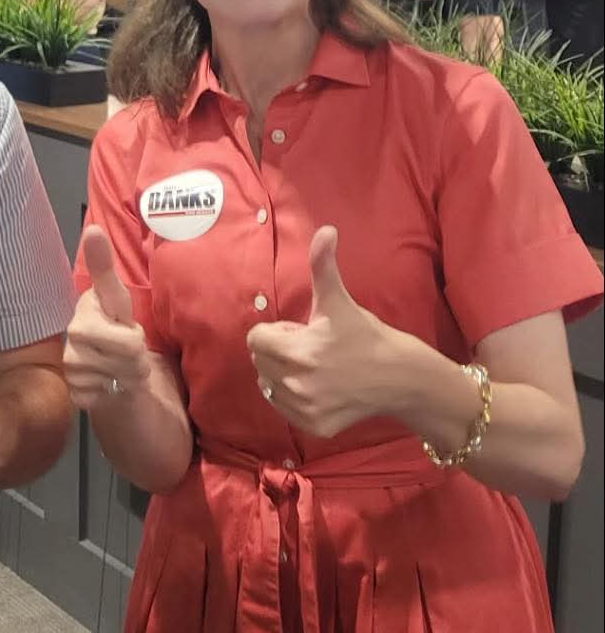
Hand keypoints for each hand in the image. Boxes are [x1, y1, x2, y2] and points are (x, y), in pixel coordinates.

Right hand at [63, 226, 151, 410]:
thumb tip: (92, 228)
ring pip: (120, 379)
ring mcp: (70, 369)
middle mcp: (71, 341)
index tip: (110, 340)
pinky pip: (105, 396)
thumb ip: (104, 266)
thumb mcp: (117, 297)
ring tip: (119, 365)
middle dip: (137, 356)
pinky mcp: (74, 393)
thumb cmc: (112, 323)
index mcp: (83, 315)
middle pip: (128, 357)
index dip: (130, 339)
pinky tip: (106, 383)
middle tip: (128, 349)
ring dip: (128, 375)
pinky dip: (112, 392)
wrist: (105, 364)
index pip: (122, 337)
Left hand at [246, 227, 399, 438]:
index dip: (279, 331)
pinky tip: (323, 389)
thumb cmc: (367, 335)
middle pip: (261, 362)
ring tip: (319, 368)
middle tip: (315, 348)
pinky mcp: (316, 428)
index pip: (256, 339)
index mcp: (295, 352)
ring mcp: (305, 410)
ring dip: (285, 375)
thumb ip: (324, 265)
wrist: (403, 378)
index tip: (305, 331)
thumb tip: (326, 230)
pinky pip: (286, 409)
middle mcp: (296, 385)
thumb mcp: (339, 300)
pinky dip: (297, 399)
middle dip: (281, 352)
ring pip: (270, 386)